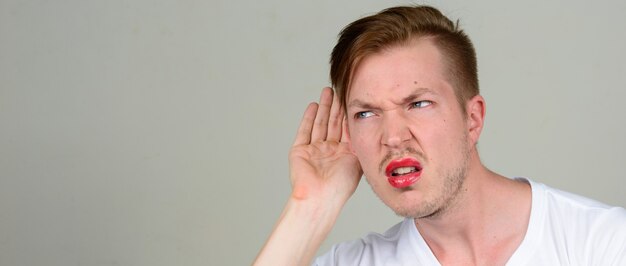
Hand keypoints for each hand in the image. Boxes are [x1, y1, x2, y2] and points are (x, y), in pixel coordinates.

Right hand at [289, 87, 361, 201]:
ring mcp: (314, 151)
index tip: (352, 98)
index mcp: (344, 155)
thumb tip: (369, 123)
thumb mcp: (358, 160)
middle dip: (336, 106)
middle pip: (333, 123)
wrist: (320, 198)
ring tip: (327, 91)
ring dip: (324, 107)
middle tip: (339, 88)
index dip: (349, 113)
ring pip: (319, 124)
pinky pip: (304, 131)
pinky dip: (308, 118)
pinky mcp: (299, 151)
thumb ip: (361, 142)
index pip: (347, 129)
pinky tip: (313, 106)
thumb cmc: (340, 186)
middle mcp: (329, 151)